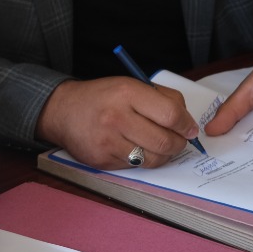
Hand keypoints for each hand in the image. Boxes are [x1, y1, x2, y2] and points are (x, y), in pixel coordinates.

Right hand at [35, 77, 198, 170]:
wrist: (62, 111)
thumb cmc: (101, 97)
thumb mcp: (130, 85)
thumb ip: (161, 98)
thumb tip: (187, 122)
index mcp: (127, 93)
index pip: (170, 114)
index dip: (186, 124)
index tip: (190, 129)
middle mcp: (116, 117)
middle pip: (164, 141)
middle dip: (179, 144)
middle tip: (179, 141)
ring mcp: (108, 142)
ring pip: (153, 159)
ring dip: (164, 155)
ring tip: (160, 146)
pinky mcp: (102, 161)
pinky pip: (135, 166)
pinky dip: (142, 160)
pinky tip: (136, 149)